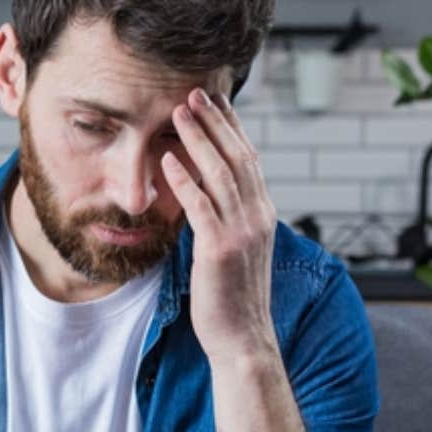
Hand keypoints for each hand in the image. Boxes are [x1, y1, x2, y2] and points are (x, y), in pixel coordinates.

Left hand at [160, 86, 278, 363]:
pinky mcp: (219, 249)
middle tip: (195, 93)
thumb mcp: (236, 249)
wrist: (242, 339)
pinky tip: (168, 160)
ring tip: (178, 113)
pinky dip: (185, 179)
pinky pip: (200, 206)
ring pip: (220, 173)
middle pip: (237, 157)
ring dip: (198, 140)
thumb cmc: (231, 297)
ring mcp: (241, 232)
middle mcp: (258, 216)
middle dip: (215, 122)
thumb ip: (228, 219)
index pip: (249, 159)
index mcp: (263, 214)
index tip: (216, 101)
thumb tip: (209, 194)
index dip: (232, 128)